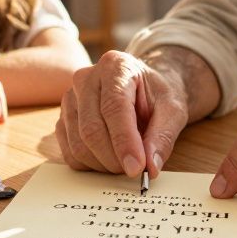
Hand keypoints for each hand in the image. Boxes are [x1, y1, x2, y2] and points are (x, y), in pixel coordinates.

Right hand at [54, 50, 188, 177]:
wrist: (143, 90)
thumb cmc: (156, 97)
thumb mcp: (173, 110)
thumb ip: (164, 136)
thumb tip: (150, 166)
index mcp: (115, 66)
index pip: (114, 107)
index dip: (124, 141)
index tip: (137, 168)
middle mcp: (86, 78)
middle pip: (91, 129)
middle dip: (114, 159)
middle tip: (135, 171)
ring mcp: (69, 99)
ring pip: (78, 144)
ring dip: (103, 165)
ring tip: (125, 163)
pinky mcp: (63, 119)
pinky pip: (69, 152)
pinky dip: (90, 166)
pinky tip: (109, 160)